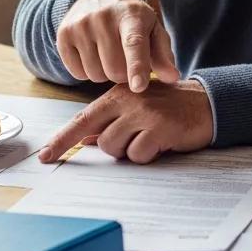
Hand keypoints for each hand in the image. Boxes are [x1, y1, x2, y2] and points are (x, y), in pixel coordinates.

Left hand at [38, 79, 213, 163]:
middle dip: (116, 148)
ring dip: (133, 151)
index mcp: (118, 94)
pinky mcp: (160, 127)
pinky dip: (149, 155)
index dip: (62, 139)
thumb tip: (83, 140)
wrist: (206, 103)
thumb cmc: (168, 108)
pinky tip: (163, 141)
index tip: (45, 156)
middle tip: (138, 137)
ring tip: (152, 137)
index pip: (82, 119)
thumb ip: (111, 121)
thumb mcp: (137, 108)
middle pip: (101, 140)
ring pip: (117, 149)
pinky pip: (139, 155)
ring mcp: (144, 112)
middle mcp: (128, 100)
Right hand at [57, 0, 179, 91]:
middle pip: (115, 70)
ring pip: (95, 75)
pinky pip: (77, 74)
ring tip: (108, 54)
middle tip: (124, 59)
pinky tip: (92, 54)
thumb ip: (163, 55)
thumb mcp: (153, 31)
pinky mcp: (63, 34)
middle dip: (123, 74)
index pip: (134, 44)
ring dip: (104, 73)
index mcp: (131, 14)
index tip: (138, 87)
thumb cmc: (131, 20)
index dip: (137, 67)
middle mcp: (103, 17)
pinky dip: (87, 71)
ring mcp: (80, 24)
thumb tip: (172, 78)